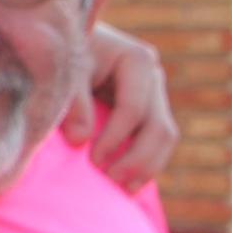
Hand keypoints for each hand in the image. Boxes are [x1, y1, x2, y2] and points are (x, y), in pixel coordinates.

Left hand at [67, 22, 178, 190]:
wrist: (68, 42)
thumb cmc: (66, 54)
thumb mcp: (67, 71)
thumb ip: (73, 101)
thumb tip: (80, 139)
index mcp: (137, 61)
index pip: (133, 109)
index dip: (115, 138)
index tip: (93, 160)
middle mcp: (153, 78)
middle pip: (159, 127)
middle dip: (138, 159)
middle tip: (111, 179)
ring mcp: (154, 95)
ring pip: (166, 138)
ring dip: (148, 167)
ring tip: (125, 189)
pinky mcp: (148, 110)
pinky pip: (157, 142)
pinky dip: (147, 163)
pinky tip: (130, 184)